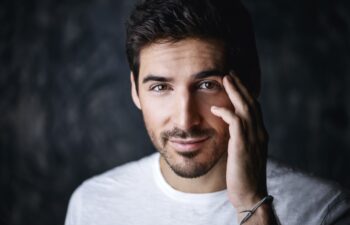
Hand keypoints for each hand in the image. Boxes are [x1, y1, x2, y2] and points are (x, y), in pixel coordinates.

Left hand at [211, 74, 268, 210]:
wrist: (250, 194)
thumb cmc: (243, 175)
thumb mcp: (244, 153)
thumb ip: (241, 138)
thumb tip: (231, 130)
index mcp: (260, 134)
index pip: (254, 107)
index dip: (245, 93)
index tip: (236, 82)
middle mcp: (259, 133)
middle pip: (251, 102)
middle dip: (240, 86)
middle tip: (230, 73)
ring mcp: (253, 138)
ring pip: (245, 107)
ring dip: (235, 92)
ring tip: (225, 78)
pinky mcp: (243, 145)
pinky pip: (235, 122)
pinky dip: (226, 112)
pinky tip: (216, 108)